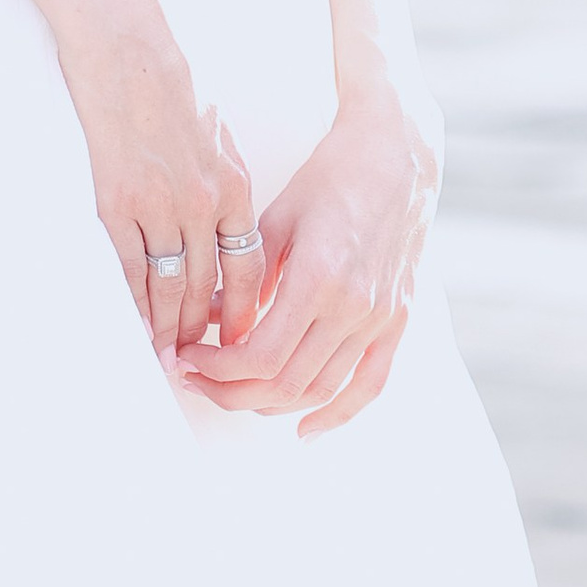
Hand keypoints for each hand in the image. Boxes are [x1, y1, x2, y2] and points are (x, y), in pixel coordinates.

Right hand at [43, 0, 263, 366]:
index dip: (244, 311)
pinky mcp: (116, 203)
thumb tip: (222, 221)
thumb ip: (220, 178)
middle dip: (205, 334)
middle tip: (201, 368)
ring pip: (171, 289)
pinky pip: (131, 271)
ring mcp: (158, 207)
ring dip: (168, 330)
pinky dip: (134, 306)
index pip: (248, 268)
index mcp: (231, 185)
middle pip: (210, 288)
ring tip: (166, 360)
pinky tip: (134, 327)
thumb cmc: (166, 82)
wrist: (124, 44)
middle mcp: (201, 204)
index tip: (239, 339)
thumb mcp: (213, 131)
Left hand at [175, 83, 438, 430]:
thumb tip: (205, 320)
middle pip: (285, 383)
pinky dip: (337, 415)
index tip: (187, 358)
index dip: (217, 368)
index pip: (259, 355)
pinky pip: (370, 386)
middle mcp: (353, 306)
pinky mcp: (398, 321)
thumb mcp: (276, 219)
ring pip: (320, 390)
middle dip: (230, 391)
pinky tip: (305, 429)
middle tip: (195, 379)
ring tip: (234, 393)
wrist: (395, 156)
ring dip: (271, 404)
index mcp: (318, 277)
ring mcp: (380, 318)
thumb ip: (245, 278)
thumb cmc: (328, 178)